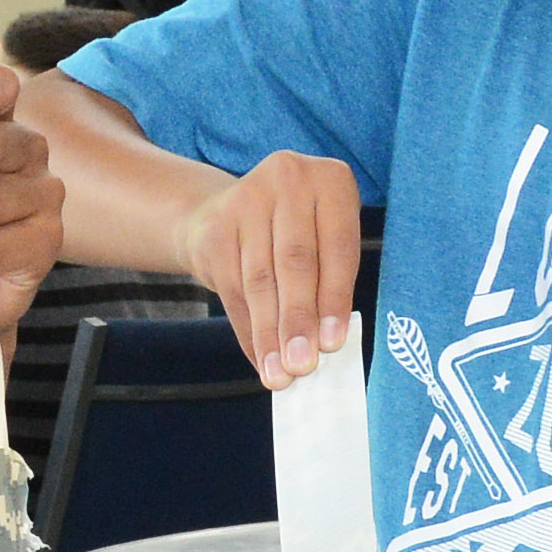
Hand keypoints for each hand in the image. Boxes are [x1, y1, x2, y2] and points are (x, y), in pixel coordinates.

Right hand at [183, 148, 364, 383]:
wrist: (225, 212)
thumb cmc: (296, 234)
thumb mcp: (325, 239)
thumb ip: (331, 280)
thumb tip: (326, 343)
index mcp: (332, 180)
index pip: (337, 248)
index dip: (334, 299)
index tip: (332, 343)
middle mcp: (288, 179)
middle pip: (295, 263)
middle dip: (298, 320)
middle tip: (302, 365)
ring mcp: (246, 199)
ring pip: (260, 281)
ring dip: (270, 333)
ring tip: (279, 372)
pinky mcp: (214, 228)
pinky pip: (233, 290)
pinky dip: (248, 331)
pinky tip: (260, 358)